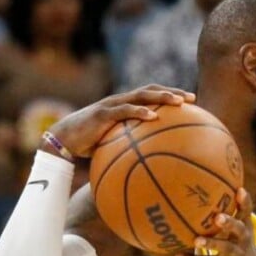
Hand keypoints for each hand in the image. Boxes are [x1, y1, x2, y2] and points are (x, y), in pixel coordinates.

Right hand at [45, 85, 193, 157]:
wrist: (64, 141)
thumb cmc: (90, 145)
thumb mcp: (115, 145)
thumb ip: (132, 146)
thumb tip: (153, 164)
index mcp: (125, 106)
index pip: (152, 96)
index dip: (170, 96)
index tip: (191, 102)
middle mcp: (121, 101)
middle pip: (151, 90)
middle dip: (172, 92)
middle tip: (192, 98)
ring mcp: (112, 105)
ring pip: (141, 96)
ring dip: (161, 97)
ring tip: (179, 102)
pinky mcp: (103, 113)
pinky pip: (124, 111)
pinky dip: (140, 112)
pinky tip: (154, 117)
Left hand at [173, 188, 255, 255]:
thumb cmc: (240, 248)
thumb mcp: (239, 233)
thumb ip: (228, 218)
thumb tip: (202, 197)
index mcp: (245, 227)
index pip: (247, 212)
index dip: (245, 202)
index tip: (240, 190)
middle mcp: (243, 239)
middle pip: (239, 229)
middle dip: (229, 223)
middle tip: (218, 217)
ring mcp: (236, 254)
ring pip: (224, 248)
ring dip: (211, 243)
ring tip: (197, 240)